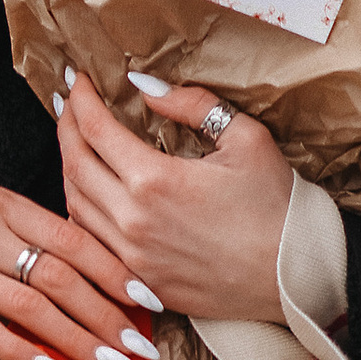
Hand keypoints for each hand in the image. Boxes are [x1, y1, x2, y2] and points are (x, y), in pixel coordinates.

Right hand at [0, 183, 156, 359]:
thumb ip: (40, 240)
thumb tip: (108, 281)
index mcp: (3, 205)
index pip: (72, 239)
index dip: (115, 271)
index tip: (148, 300)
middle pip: (58, 276)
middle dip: (106, 314)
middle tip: (141, 344)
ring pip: (31, 308)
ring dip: (78, 338)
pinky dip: (27, 353)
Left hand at [55, 73, 292, 328]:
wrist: (295, 279)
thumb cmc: (277, 208)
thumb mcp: (246, 139)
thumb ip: (193, 106)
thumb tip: (146, 87)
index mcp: (154, 180)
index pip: (94, 128)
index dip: (80, 97)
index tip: (76, 78)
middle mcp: (131, 220)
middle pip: (73, 164)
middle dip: (65, 126)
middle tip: (68, 103)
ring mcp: (131, 256)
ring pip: (74, 204)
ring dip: (68, 167)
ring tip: (74, 142)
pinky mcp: (139, 281)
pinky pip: (92, 240)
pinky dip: (82, 209)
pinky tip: (89, 192)